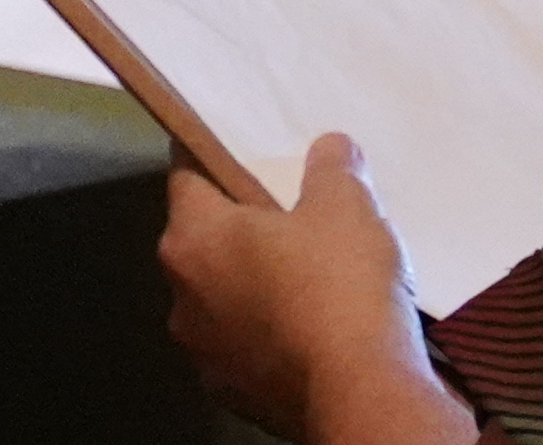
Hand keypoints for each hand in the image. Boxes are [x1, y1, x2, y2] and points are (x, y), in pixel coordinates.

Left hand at [162, 134, 476, 444]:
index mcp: (194, 240)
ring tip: (309, 274)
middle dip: (240, 225)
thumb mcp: (346, 203)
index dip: (212, 153)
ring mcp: (205, 356)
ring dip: (254, 285)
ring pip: (224, 300)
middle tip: (289, 209)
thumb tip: (329, 149)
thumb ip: (331, 166)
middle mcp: (183, 299)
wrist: (359, 394)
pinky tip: (314, 327)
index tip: (238, 145)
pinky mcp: (236, 397)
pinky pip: (248, 348)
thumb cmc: (337, 285)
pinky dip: (271, 334)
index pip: (185, 174)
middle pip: (204, 242)